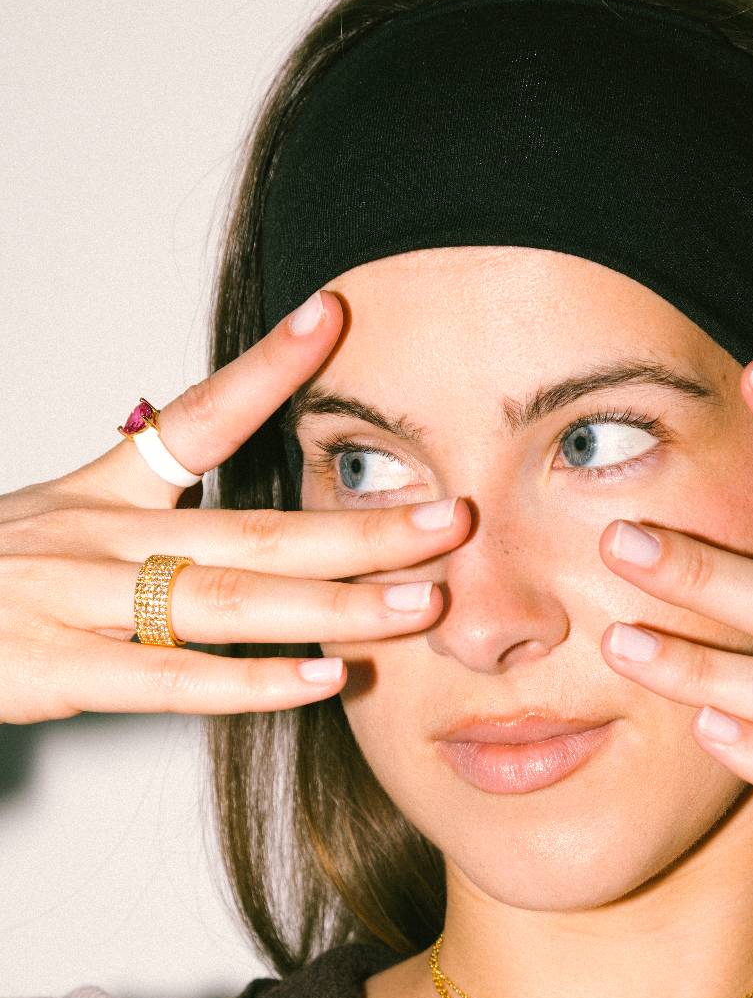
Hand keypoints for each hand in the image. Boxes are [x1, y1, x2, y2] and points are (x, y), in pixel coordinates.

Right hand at [0, 293, 467, 723]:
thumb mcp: (61, 527)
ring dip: (337, 601)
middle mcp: (99, 536)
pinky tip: (326, 677)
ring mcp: (79, 601)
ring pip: (230, 598)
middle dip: (361, 524)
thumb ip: (149, 517)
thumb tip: (254, 530)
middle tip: (451, 513)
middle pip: (253, 524)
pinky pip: (173, 680)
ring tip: (423, 598)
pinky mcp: (56, 671)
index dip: (267, 367)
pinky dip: (254, 681)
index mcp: (104, 494)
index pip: (196, 417)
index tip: (335, 316)